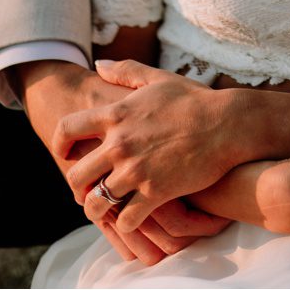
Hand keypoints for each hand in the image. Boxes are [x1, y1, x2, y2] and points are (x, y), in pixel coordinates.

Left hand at [51, 59, 240, 238]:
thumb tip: (99, 64)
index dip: (59, 145)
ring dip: (96, 210)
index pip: (66, 130)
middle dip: (77, 187)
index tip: (67, 155)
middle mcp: (120, 144)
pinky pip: (125, 220)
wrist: (230, 124)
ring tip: (105, 210)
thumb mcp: (160, 79)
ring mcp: (136, 170)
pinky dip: (125, 224)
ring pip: (95, 203)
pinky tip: (132, 220)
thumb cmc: (197, 101)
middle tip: (88, 190)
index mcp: (117, 115)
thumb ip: (126, 71)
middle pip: (75, 175)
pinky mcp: (155, 192)